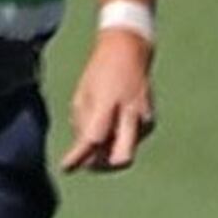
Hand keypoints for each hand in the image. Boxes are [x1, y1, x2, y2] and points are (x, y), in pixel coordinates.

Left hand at [62, 28, 153, 173]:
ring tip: (95, 140)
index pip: (94, 138)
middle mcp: (131, 112)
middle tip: (86, 164)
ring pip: (126, 152)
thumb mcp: (83, 93)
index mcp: (109, 101)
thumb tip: (83, 154)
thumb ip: (82, 124)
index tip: (66, 167)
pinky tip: (111, 128)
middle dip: (103, 167)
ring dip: (109, 154)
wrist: (128, 50)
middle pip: (121, 157)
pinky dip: (118, 142)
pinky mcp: (151, 122)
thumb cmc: (99, 72)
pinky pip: (131, 142)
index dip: (79, 156)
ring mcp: (144, 118)